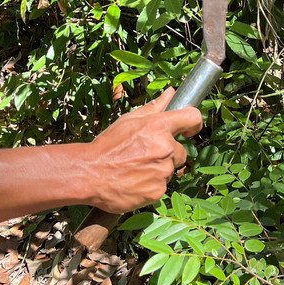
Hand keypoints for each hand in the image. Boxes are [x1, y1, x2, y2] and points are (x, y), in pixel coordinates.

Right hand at [83, 88, 202, 212]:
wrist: (89, 174)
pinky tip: (135, 181)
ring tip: (136, 169)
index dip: (194, 124)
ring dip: (158, 170)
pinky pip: (162, 186)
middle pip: (181, 151)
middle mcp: (165, 148)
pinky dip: (151, 185)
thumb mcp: (129, 120)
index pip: (193, 118)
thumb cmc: (107, 146)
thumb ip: (154, 107)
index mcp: (159, 126)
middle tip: (145, 155)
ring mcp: (163, 171)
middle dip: (168, 153)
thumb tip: (170, 93)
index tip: (189, 130)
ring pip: (170, 170)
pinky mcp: (158, 191)